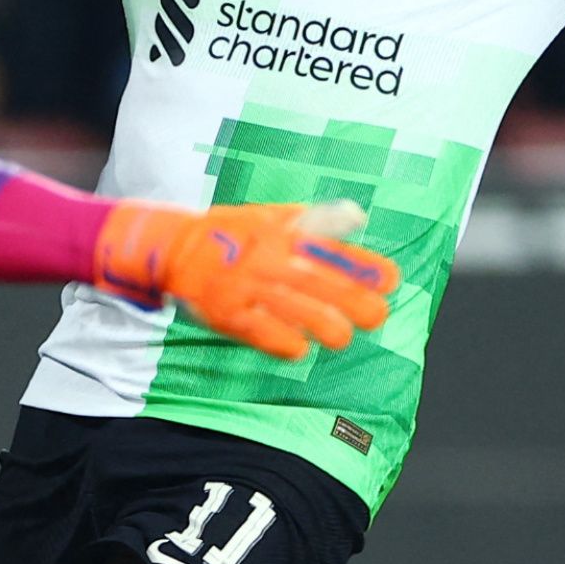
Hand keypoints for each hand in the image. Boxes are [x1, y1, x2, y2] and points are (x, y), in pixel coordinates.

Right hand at [95, 200, 397, 359]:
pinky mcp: (230, 314)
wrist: (173, 248)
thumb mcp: (270, 216)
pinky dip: (289, 344)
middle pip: (326, 285)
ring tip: (341, 336)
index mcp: (283, 233)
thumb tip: (357, 216)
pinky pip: (268, 335)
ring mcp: (250, 288)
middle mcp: (270, 259)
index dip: (365, 267)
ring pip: (303, 314)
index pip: (334, 249)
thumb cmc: (230, 234)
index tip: (390, 280)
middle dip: (358, 304)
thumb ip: (313, 220)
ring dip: (330, 329)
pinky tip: (300, 347)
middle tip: (376, 317)